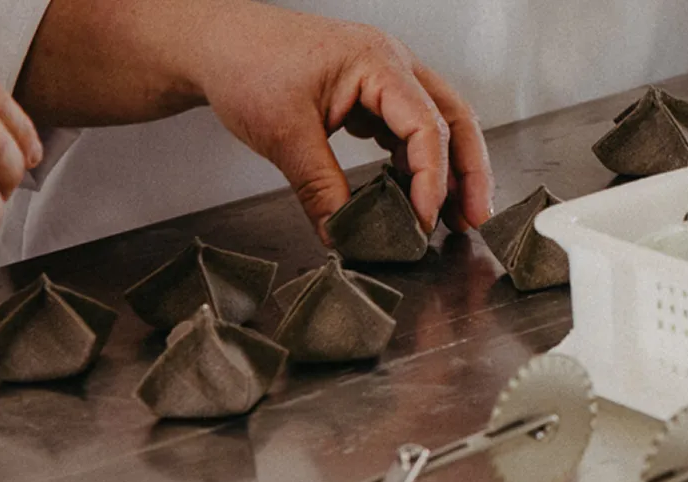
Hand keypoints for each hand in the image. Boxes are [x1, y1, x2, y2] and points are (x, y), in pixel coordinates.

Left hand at [16, 0, 492, 238]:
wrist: (213, 42)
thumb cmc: (244, 64)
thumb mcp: (282, 135)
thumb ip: (319, 188)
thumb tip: (344, 234)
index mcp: (377, 62)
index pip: (426, 125)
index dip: (432, 177)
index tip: (424, 219)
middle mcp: (392, 64)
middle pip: (454, 118)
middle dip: (469, 172)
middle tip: (473, 219)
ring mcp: (385, 76)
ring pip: (439, 122)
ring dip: (449, 168)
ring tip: (451, 215)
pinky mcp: (372, 91)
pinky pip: (411, 126)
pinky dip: (418, 161)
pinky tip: (410, 192)